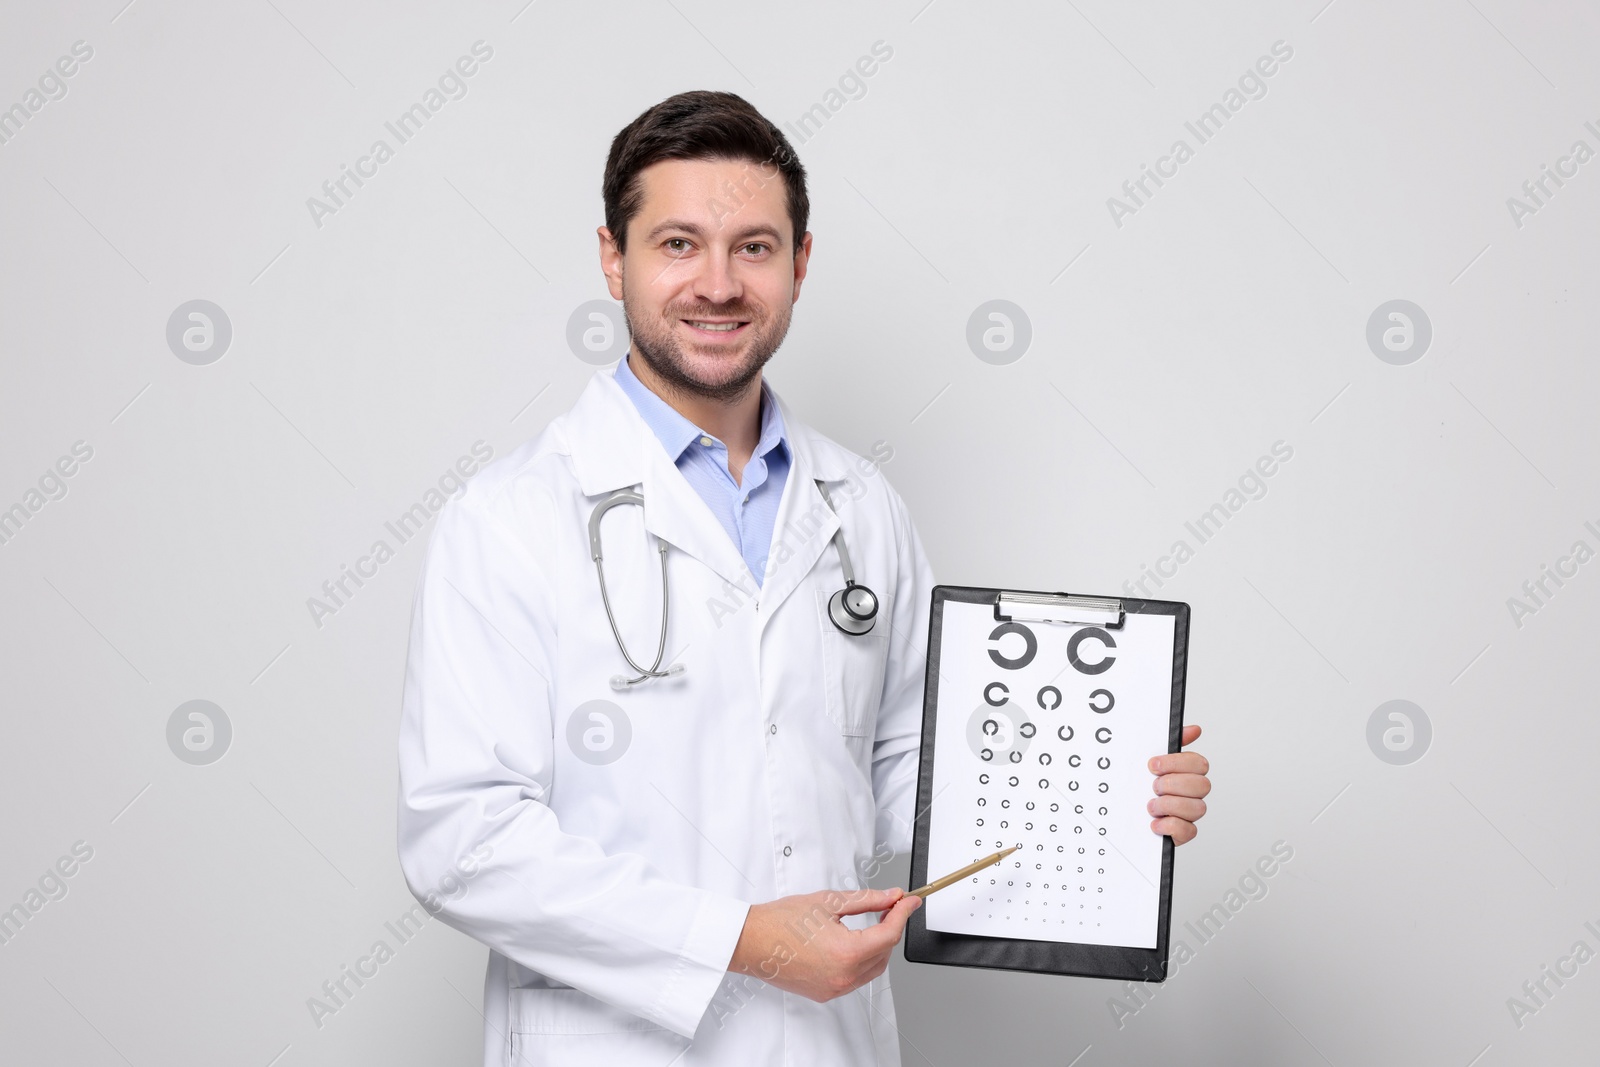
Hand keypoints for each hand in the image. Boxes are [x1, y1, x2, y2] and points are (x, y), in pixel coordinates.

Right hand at [729, 887, 920, 1001]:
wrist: (751, 941)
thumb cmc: (780, 920)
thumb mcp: (829, 902)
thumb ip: (867, 900)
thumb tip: (890, 897)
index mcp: (847, 953)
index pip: (889, 934)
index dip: (903, 914)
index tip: (909, 902)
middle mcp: (844, 977)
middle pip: (885, 953)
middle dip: (892, 929)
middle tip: (891, 907)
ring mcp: (834, 989)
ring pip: (873, 969)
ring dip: (879, 947)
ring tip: (875, 923)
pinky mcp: (825, 993)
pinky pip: (855, 979)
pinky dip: (862, 961)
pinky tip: (856, 943)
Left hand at [1147, 723, 1209, 844]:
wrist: (1121, 818)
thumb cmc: (1137, 787)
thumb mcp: (1147, 762)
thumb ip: (1168, 743)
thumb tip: (1193, 729)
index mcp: (1185, 773)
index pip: (1199, 763)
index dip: (1176, 763)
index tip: (1153, 765)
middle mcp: (1191, 793)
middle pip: (1203, 785)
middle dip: (1173, 784)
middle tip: (1153, 786)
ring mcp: (1188, 814)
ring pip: (1198, 808)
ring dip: (1169, 805)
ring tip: (1151, 805)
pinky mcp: (1182, 833)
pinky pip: (1189, 831)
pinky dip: (1169, 826)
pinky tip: (1155, 822)